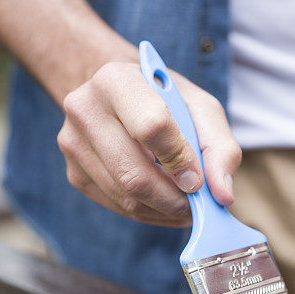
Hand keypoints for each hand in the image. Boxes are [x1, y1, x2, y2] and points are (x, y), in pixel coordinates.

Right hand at [57, 61, 240, 226]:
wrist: (117, 97)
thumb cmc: (164, 100)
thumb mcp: (200, 108)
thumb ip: (220, 147)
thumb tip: (222, 195)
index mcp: (116, 80)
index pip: (151, 127)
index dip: (180, 159)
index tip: (198, 179)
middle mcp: (85, 109)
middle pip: (133, 174)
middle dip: (174, 199)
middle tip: (199, 206)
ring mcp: (73, 144)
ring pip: (126, 197)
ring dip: (165, 211)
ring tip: (187, 204)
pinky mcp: (75, 174)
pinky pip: (118, 207)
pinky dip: (150, 213)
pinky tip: (165, 202)